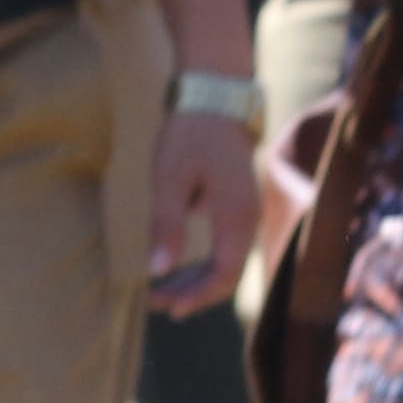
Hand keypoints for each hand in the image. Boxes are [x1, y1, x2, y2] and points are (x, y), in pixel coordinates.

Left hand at [143, 106, 264, 312]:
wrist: (214, 94)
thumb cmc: (190, 133)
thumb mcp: (169, 178)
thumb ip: (166, 225)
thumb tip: (159, 271)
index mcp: (235, 216)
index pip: (224, 275)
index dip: (198, 297)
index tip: (169, 308)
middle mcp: (247, 219)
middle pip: (227, 274)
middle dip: (193, 293)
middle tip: (155, 301)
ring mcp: (245, 211)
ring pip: (226, 261)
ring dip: (196, 280)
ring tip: (161, 290)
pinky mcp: (237, 204)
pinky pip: (225, 245)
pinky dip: (203, 261)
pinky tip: (177, 266)